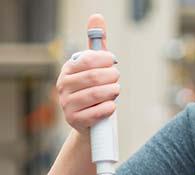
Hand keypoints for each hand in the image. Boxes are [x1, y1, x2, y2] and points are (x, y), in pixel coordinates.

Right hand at [57, 14, 118, 133]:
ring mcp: (67, 104)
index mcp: (68, 69)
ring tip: (114, 91)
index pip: (89, 60)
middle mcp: (63, 85)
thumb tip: (97, 17)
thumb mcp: (95, 67)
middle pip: (95, 77)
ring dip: (113, 92)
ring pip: (98, 94)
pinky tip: (110, 105)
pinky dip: (110, 108)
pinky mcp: (75, 120)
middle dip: (112, 77)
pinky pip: (98, 111)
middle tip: (116, 79)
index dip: (106, 61)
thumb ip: (97, 44)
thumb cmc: (94, 90)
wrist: (89, 122)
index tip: (113, 63)